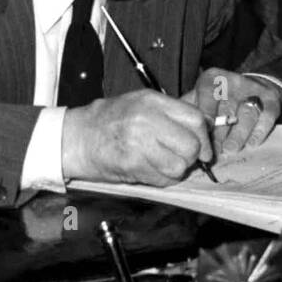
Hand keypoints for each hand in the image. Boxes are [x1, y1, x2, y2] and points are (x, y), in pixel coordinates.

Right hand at [60, 90, 213, 185]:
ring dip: (175, 170)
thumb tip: (204, 127)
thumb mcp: (141, 103)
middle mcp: (147, 119)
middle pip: (191, 145)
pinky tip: (149, 170)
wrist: (77, 137)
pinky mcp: (131, 164)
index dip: (204, 138)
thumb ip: (171, 113)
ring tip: (162, 164)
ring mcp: (139, 142)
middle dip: (191, 157)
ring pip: (179, 166)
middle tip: (181, 157)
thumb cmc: (110, 120)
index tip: (204, 148)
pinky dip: (161, 180)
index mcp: (152, 101)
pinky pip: (162, 180)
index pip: (195, 119)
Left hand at [182, 68, 281, 154]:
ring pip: (246, 113)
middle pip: (227, 108)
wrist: (250, 89)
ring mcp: (254, 89)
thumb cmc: (217, 101)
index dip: (206, 114)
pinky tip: (251, 144)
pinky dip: (258, 132)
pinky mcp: (271, 99)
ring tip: (230, 150)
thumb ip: (188, 112)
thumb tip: (176, 130)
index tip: (203, 133)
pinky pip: (266, 116)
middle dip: (220, 132)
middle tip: (213, 150)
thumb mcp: (200, 99)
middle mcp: (234, 80)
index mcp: (212, 78)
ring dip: (238, 134)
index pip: (208, 93)